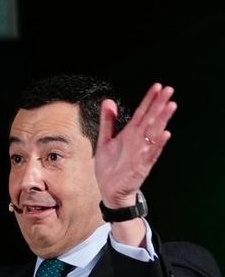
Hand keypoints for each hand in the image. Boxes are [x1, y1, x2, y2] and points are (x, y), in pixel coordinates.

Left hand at [95, 81, 175, 211]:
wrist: (109, 190)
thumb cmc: (110, 166)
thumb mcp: (104, 140)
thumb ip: (108, 121)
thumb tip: (108, 101)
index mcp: (130, 133)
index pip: (142, 112)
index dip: (149, 99)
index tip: (157, 86)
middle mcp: (138, 140)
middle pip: (151, 119)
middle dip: (159, 104)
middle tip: (169, 90)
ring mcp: (142, 152)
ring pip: (154, 133)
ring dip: (163, 120)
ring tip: (170, 106)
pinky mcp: (142, 166)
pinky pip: (151, 153)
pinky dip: (158, 144)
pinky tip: (165, 134)